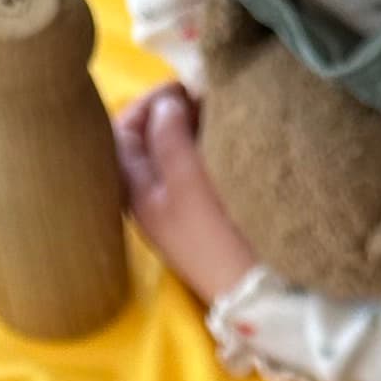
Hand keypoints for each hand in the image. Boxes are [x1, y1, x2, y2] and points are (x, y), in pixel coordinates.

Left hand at [115, 82, 259, 308]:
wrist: (259, 293)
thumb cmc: (218, 238)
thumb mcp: (187, 181)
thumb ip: (168, 136)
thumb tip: (165, 104)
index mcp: (135, 192)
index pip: (121, 133)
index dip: (147, 102)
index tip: (181, 87)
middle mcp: (151, 200)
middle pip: (149, 140)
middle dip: (173, 111)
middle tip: (205, 96)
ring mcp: (180, 209)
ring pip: (176, 153)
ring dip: (195, 127)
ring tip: (222, 113)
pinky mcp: (207, 215)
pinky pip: (198, 168)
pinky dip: (210, 146)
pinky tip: (232, 140)